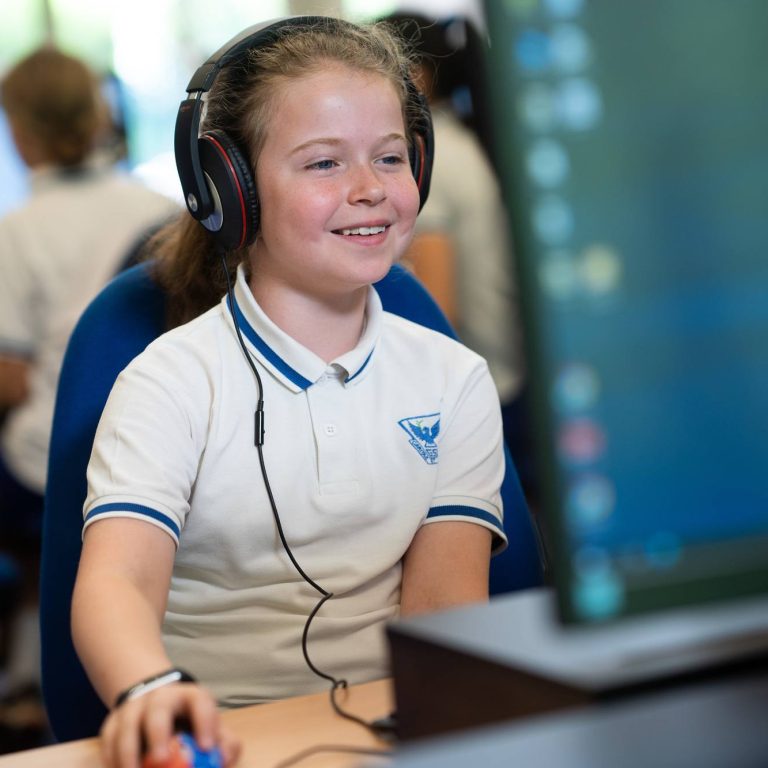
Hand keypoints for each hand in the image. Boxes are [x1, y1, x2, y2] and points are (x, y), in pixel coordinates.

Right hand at [99, 682, 240, 767]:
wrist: (155, 703)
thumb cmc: (188, 723)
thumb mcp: (210, 726)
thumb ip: (224, 742)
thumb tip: (224, 757)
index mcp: (189, 696)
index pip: (200, 702)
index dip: (204, 722)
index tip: (207, 747)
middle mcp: (160, 698)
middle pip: (158, 709)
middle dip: (158, 734)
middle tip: (162, 759)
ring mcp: (133, 708)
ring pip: (127, 726)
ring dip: (128, 753)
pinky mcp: (112, 723)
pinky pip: (108, 742)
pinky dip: (112, 760)